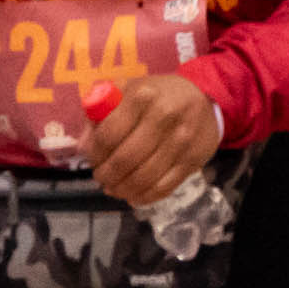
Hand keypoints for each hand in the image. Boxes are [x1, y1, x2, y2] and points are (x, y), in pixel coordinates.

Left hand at [86, 71, 221, 207]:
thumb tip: (83, 146)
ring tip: (114, 188)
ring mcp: (182, 140)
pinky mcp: (193, 160)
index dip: (94, 154)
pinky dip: (143, 197)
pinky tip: (133, 194)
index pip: (107, 135)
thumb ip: (100, 114)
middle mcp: (165, 115)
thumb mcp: (128, 90)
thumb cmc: (158, 95)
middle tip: (101, 177)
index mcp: (143, 95)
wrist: (205, 98)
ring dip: (121, 189)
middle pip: (124, 160)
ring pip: (142, 178)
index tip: (92, 159)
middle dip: (106, 175)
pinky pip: (163, 188)